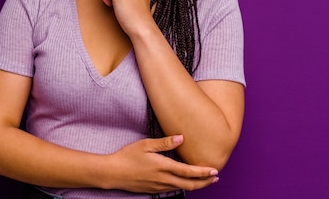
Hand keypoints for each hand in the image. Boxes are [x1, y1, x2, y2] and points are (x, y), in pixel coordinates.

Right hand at [104, 135, 218, 192]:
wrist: (113, 173)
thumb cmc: (128, 156)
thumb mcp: (146, 144)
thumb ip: (165, 142)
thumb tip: (181, 138)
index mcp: (163, 166)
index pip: (188, 172)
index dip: (203, 172)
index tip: (214, 171)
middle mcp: (163, 179)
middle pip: (189, 184)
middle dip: (204, 182)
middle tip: (215, 178)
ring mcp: (158, 186)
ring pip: (182, 188)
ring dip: (195, 185)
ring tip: (204, 180)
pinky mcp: (154, 189)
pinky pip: (173, 190)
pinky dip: (183, 186)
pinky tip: (185, 182)